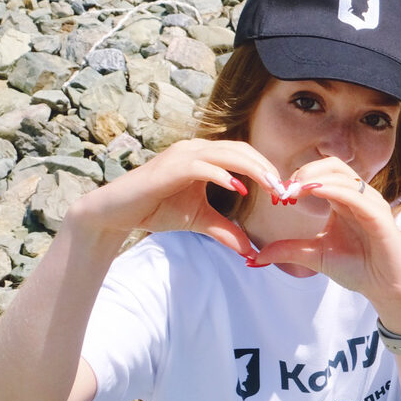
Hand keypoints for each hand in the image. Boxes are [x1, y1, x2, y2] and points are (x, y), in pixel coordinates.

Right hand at [66, 137, 273, 257]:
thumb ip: (225, 231)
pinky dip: (221, 175)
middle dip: (266, 168)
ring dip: (252, 169)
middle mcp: (194, 149)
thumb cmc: (156, 209)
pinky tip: (237, 189)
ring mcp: (181, 155)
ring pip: (226, 153)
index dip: (266, 169)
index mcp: (204, 156)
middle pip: (241, 150)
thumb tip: (251, 251)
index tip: (284, 191)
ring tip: (271, 187)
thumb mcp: (199, 221)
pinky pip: (201, 166)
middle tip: (284, 189)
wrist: (116, 212)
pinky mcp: (169, 167)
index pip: (244, 154)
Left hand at [247, 157, 400, 325]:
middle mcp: (361, 197)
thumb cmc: (358, 269)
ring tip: (294, 189)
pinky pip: (356, 196)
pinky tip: (312, 192)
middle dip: (307, 171)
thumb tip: (255, 257)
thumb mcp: (315, 256)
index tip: (279, 193)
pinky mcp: (381, 217)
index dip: (300, 177)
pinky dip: (334, 189)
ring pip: (344, 176)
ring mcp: (373, 205)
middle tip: (286, 188)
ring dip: (316, 178)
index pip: (324, 173)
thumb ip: (289, 250)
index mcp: (346, 201)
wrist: (385, 289)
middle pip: (335, 166)